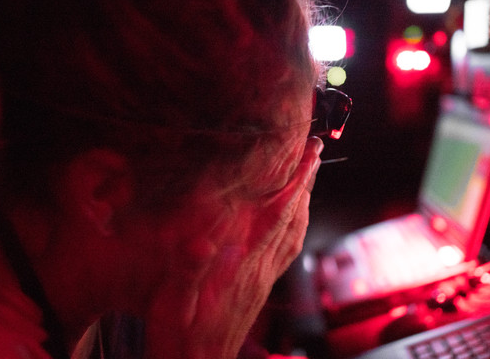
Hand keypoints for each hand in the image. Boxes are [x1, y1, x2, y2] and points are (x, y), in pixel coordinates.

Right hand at [144, 137, 322, 358]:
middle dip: (306, 181)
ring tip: (310, 175)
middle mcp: (260, 269)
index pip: (277, 216)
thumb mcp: (172, 305)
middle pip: (293, 217)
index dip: (294, 182)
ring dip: (305, 200)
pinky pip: (287, 251)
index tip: (308, 153)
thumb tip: (199, 242)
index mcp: (242, 266)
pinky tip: (294, 221)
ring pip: (294, 232)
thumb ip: (186, 273)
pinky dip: (296, 226)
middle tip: (317, 149)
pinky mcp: (259, 288)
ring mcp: (263, 279)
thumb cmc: (181, 340)